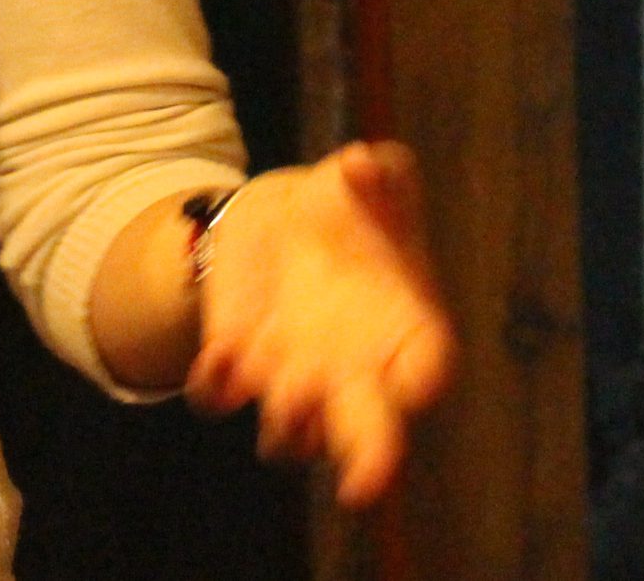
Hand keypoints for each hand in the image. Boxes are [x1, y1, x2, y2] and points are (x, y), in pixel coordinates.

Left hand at [184, 141, 455, 506]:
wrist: (283, 217)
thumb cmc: (346, 206)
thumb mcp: (364, 180)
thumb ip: (379, 173)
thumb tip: (364, 160)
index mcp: (406, 327)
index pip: (428, 366)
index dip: (422, 380)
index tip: (414, 385)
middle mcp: (356, 371)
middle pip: (373, 437)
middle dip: (366, 458)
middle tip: (360, 482)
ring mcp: (295, 376)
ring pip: (291, 431)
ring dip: (284, 422)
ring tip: (278, 395)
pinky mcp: (238, 362)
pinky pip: (220, 393)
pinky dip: (215, 385)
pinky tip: (218, 361)